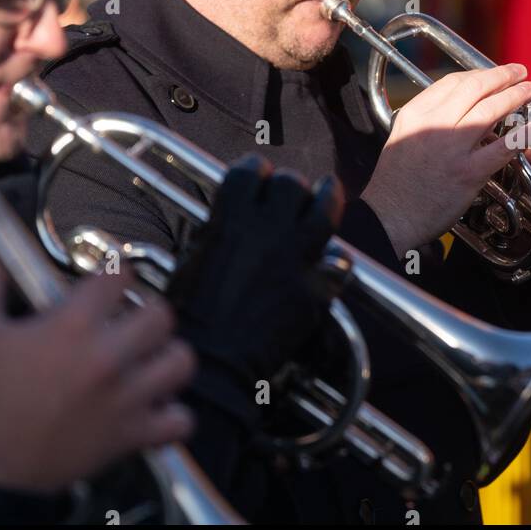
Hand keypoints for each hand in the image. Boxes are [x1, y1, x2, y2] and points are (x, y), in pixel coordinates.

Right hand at [0, 227, 195, 493]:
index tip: (107, 278)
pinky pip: (179, 422)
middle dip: (147, 309)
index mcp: (72, 327)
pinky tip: (152, 404)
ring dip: (166, 355)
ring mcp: (124, 399)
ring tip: (146, 355)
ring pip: (180, 363)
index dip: (114, 269)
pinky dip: (172, 413)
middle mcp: (107, 359)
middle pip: (161, 315)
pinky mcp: (130, 436)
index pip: (119, 275)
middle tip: (128, 317)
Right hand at [170, 156, 342, 421]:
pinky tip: (335, 260)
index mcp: (230, 219)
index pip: (249, 171)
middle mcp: (267, 230)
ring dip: (328, 198)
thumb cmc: (191, 315)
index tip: (259, 171)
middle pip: (290, 185)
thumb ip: (218, 231)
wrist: (212, 361)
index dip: (255, 168)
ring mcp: (295, 257)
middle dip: (289, 185)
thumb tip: (232, 218)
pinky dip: (338, 261)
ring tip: (330, 190)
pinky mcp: (314, 289)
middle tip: (288, 191)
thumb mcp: (192, 258)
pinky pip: (339, 264)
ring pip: (325, 210)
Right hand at [362, 64, 530, 258]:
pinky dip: (524, 134)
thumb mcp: (404, 136)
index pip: (452, 81)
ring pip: (491, 110)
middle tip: (519, 73)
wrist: (390, 216)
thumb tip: (460, 107)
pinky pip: (503, 148)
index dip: (479, 74)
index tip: (494, 76)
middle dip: (502, 76)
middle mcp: (433, 124)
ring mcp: (452, 148)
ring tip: (529, 90)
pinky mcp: (468, 172)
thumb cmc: (397, 181)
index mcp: (416, 113)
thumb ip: (428, 119)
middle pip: (475, 87)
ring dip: (515, 96)